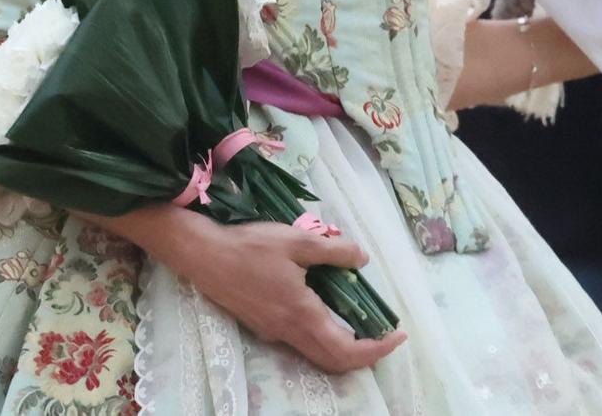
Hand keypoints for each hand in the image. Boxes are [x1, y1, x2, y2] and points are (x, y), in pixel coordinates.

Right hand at [147, 212, 405, 372]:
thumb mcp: (298, 240)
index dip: (376, 350)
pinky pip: (301, 342)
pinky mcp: (262, 325)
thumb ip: (334, 251)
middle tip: (385, 336)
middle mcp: (288, 331)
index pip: (346, 350)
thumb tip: (362, 259)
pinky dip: (323, 337)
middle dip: (365, 355)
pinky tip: (328, 310)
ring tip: (363, 324)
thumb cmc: (251, 246)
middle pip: (333, 360)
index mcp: (302, 314)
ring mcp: (273, 332)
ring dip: (343, 348)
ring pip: (316, 353)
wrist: (203, 254)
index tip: (397, 337)